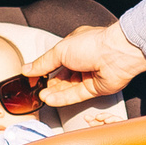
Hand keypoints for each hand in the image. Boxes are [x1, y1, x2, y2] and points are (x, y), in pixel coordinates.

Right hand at [25, 23, 145, 106]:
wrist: (117, 54)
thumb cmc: (94, 44)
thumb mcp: (60, 50)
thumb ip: (43, 62)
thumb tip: (28, 68)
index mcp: (75, 45)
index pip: (56, 59)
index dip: (44, 68)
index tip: (32, 76)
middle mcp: (83, 60)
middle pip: (62, 76)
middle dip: (49, 83)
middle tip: (36, 89)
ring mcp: (90, 74)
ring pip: (68, 87)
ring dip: (54, 92)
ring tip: (41, 96)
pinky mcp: (96, 88)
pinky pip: (76, 95)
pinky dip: (63, 98)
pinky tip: (51, 100)